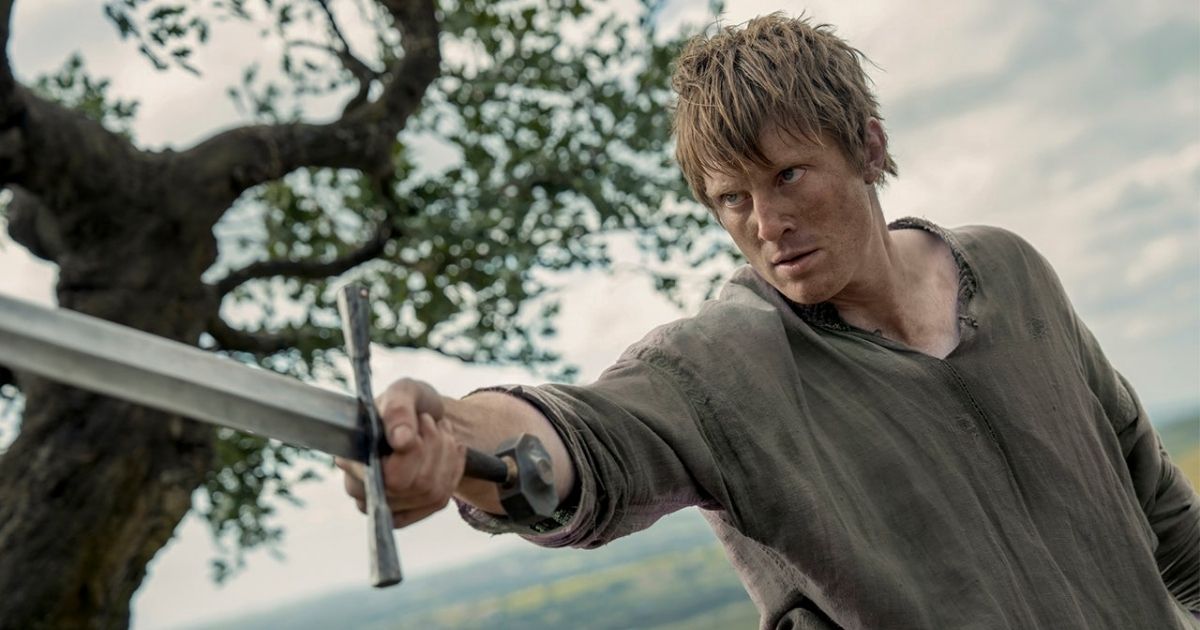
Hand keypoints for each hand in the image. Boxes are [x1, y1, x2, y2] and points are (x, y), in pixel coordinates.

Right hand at [336, 378, 466, 527]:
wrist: (420, 416)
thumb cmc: (407, 403)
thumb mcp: (404, 391)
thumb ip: (399, 409)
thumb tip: (401, 441)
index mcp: (351, 457)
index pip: (390, 476)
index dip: (415, 451)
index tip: (422, 420)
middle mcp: (360, 488)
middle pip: (417, 486)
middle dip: (435, 448)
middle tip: (431, 422)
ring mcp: (382, 504)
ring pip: (432, 494)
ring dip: (446, 456)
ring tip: (440, 431)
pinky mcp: (405, 513)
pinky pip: (439, 501)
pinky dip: (452, 471)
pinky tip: (449, 450)